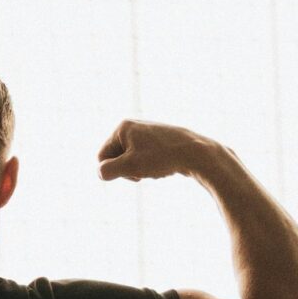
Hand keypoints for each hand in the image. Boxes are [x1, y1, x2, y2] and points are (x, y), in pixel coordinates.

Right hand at [96, 121, 222, 183]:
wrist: (196, 152)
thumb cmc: (162, 158)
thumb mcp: (130, 167)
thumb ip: (108, 170)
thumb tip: (100, 172)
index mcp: (122, 127)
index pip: (102, 156)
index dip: (115, 171)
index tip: (134, 172)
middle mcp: (133, 125)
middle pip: (116, 158)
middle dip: (127, 170)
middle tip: (144, 172)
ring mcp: (147, 132)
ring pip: (131, 160)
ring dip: (139, 170)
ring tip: (155, 168)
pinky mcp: (159, 140)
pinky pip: (144, 158)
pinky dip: (150, 167)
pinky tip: (163, 166)